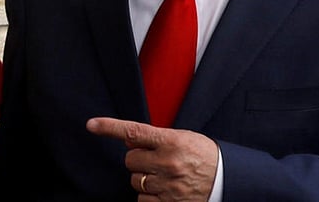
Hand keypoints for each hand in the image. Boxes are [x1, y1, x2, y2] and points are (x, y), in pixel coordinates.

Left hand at [86, 117, 217, 200]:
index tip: (91, 124)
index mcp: (172, 141)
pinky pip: (141, 199)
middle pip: (130, 159)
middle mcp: (168, 163)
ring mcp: (168, 185)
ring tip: (164, 175)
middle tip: (155, 160)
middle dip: (138, 159)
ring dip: (144, 178)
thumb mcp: (182, 138)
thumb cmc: (203, 155)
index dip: (109, 127)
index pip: (134, 131)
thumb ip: (155, 138)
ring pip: (134, 180)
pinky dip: (148, 196)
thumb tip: (128, 140)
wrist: (227, 180)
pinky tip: (163, 189)